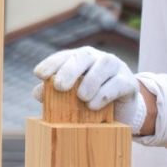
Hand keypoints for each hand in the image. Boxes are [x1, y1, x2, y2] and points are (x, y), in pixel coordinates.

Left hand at [32, 46, 147, 131]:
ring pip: (104, 64)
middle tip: (59, 86)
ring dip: (91, 80)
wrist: (121, 110)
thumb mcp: (70, 99)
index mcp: (80, 59)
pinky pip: (119, 83)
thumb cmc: (90, 100)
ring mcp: (115, 67)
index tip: (39, 75)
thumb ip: (53, 94)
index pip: (64, 56)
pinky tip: (94, 105)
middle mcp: (97, 58)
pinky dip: (105, 93)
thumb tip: (37, 92)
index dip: (51, 63)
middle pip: (84, 56)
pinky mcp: (129, 82)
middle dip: (70, 69)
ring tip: (81, 97)